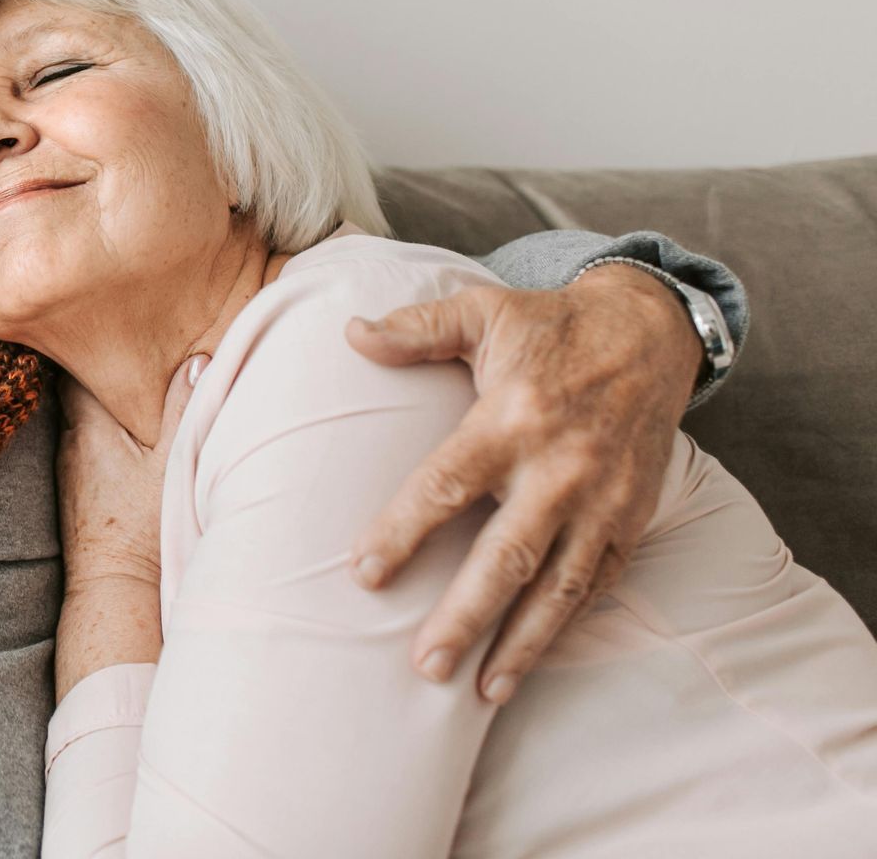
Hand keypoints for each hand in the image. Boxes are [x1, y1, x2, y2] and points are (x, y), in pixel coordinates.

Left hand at [52, 357, 202, 701]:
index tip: (110, 309)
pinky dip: (102, 426)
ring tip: (124, 372)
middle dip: (94, 358)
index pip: (76, 359)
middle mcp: (73, 438)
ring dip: (100, 393)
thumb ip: (189, 409)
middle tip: (120, 333)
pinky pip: (87, 439)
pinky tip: (122, 427)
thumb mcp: (177, 464)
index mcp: (91, 423)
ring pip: (82, 412)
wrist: (115, 591)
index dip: (90, 331)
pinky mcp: (77, 488)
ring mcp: (72, 464)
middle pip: (77, 381)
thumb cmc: (144, 529)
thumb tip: (200, 357)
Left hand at [342, 264, 701, 704]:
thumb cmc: (552, 327)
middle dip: (466, 616)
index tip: (364, 574)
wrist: (652, 334)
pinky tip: (530, 662)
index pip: (447, 484)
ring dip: (521, 643)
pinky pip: (597, 585)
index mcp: (513, 417)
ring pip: (558, 586)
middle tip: (424, 664)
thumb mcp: (483, 311)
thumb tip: (350, 332)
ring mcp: (602, 500)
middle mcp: (561, 466)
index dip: (403, 531)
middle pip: (506, 554)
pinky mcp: (632, 519)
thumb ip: (417, 329)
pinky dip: (565, 627)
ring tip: (481, 691)